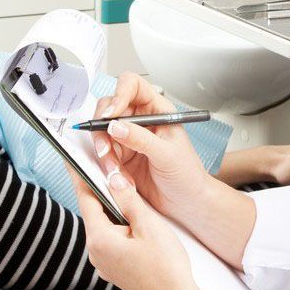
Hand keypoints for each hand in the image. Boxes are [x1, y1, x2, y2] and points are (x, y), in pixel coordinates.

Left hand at [69, 165, 199, 289]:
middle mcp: (95, 252)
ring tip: (123, 189)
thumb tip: (114, 178)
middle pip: (94, 210)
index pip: (85, 198)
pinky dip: (118, 225)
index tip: (73, 157)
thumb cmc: (166, 267)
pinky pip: (111, 239)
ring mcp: (103, 263)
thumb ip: (128, 199)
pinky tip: (132, 219)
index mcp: (100, 239)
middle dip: (100, 189)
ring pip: (104, 225)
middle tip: (104, 166)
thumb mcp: (149, 225)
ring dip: (112, 208)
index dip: (80, 174)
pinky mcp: (114, 268)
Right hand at [93, 73, 213, 223]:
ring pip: (101, 131)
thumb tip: (115, 126)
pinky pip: (102, 152)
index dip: (118, 94)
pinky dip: (104, 163)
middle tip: (105, 146)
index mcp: (157, 110)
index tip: (111, 114)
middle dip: (103, 126)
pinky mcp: (119, 156)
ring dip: (102, 148)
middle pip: (109, 106)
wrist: (186, 203)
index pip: (132, 86)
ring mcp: (127, 137)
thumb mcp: (167, 154)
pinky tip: (116, 175)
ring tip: (114, 168)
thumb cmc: (187, 175)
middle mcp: (140, 119)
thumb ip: (141, 139)